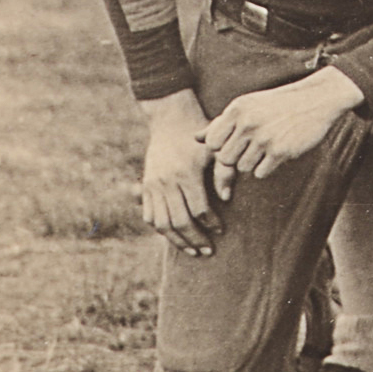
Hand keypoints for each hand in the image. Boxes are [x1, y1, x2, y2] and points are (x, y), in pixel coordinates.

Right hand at [140, 92, 222, 256]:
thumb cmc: (201, 135)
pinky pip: (150, 216)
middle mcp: (166, 182)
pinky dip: (162, 230)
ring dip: (177, 241)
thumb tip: (226, 197)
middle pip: (179, 221)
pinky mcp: (146, 187)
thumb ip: (225, 171)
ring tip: (194, 251)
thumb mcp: (218, 148)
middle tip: (209, 251)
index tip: (222, 230)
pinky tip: (176, 238)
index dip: (211, 223)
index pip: (199, 209)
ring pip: (162, 223)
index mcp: (186, 173)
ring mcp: (153, 186)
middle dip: (195, 239)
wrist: (171, 120)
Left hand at [198, 66, 362, 181]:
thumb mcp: (250, 105)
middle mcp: (248, 123)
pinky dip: (268, 167)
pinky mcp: (281, 151)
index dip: (223, 147)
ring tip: (269, 147)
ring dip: (254, 162)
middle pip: (226, 159)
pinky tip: (278, 152)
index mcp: (238, 110)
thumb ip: (223, 122)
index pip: (213, 143)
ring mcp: (264, 138)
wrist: (318, 98)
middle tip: (254, 147)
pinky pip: (261, 173)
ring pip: (243, 167)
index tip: (237, 142)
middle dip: (238, 157)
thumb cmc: (280, 103)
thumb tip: (197, 138)